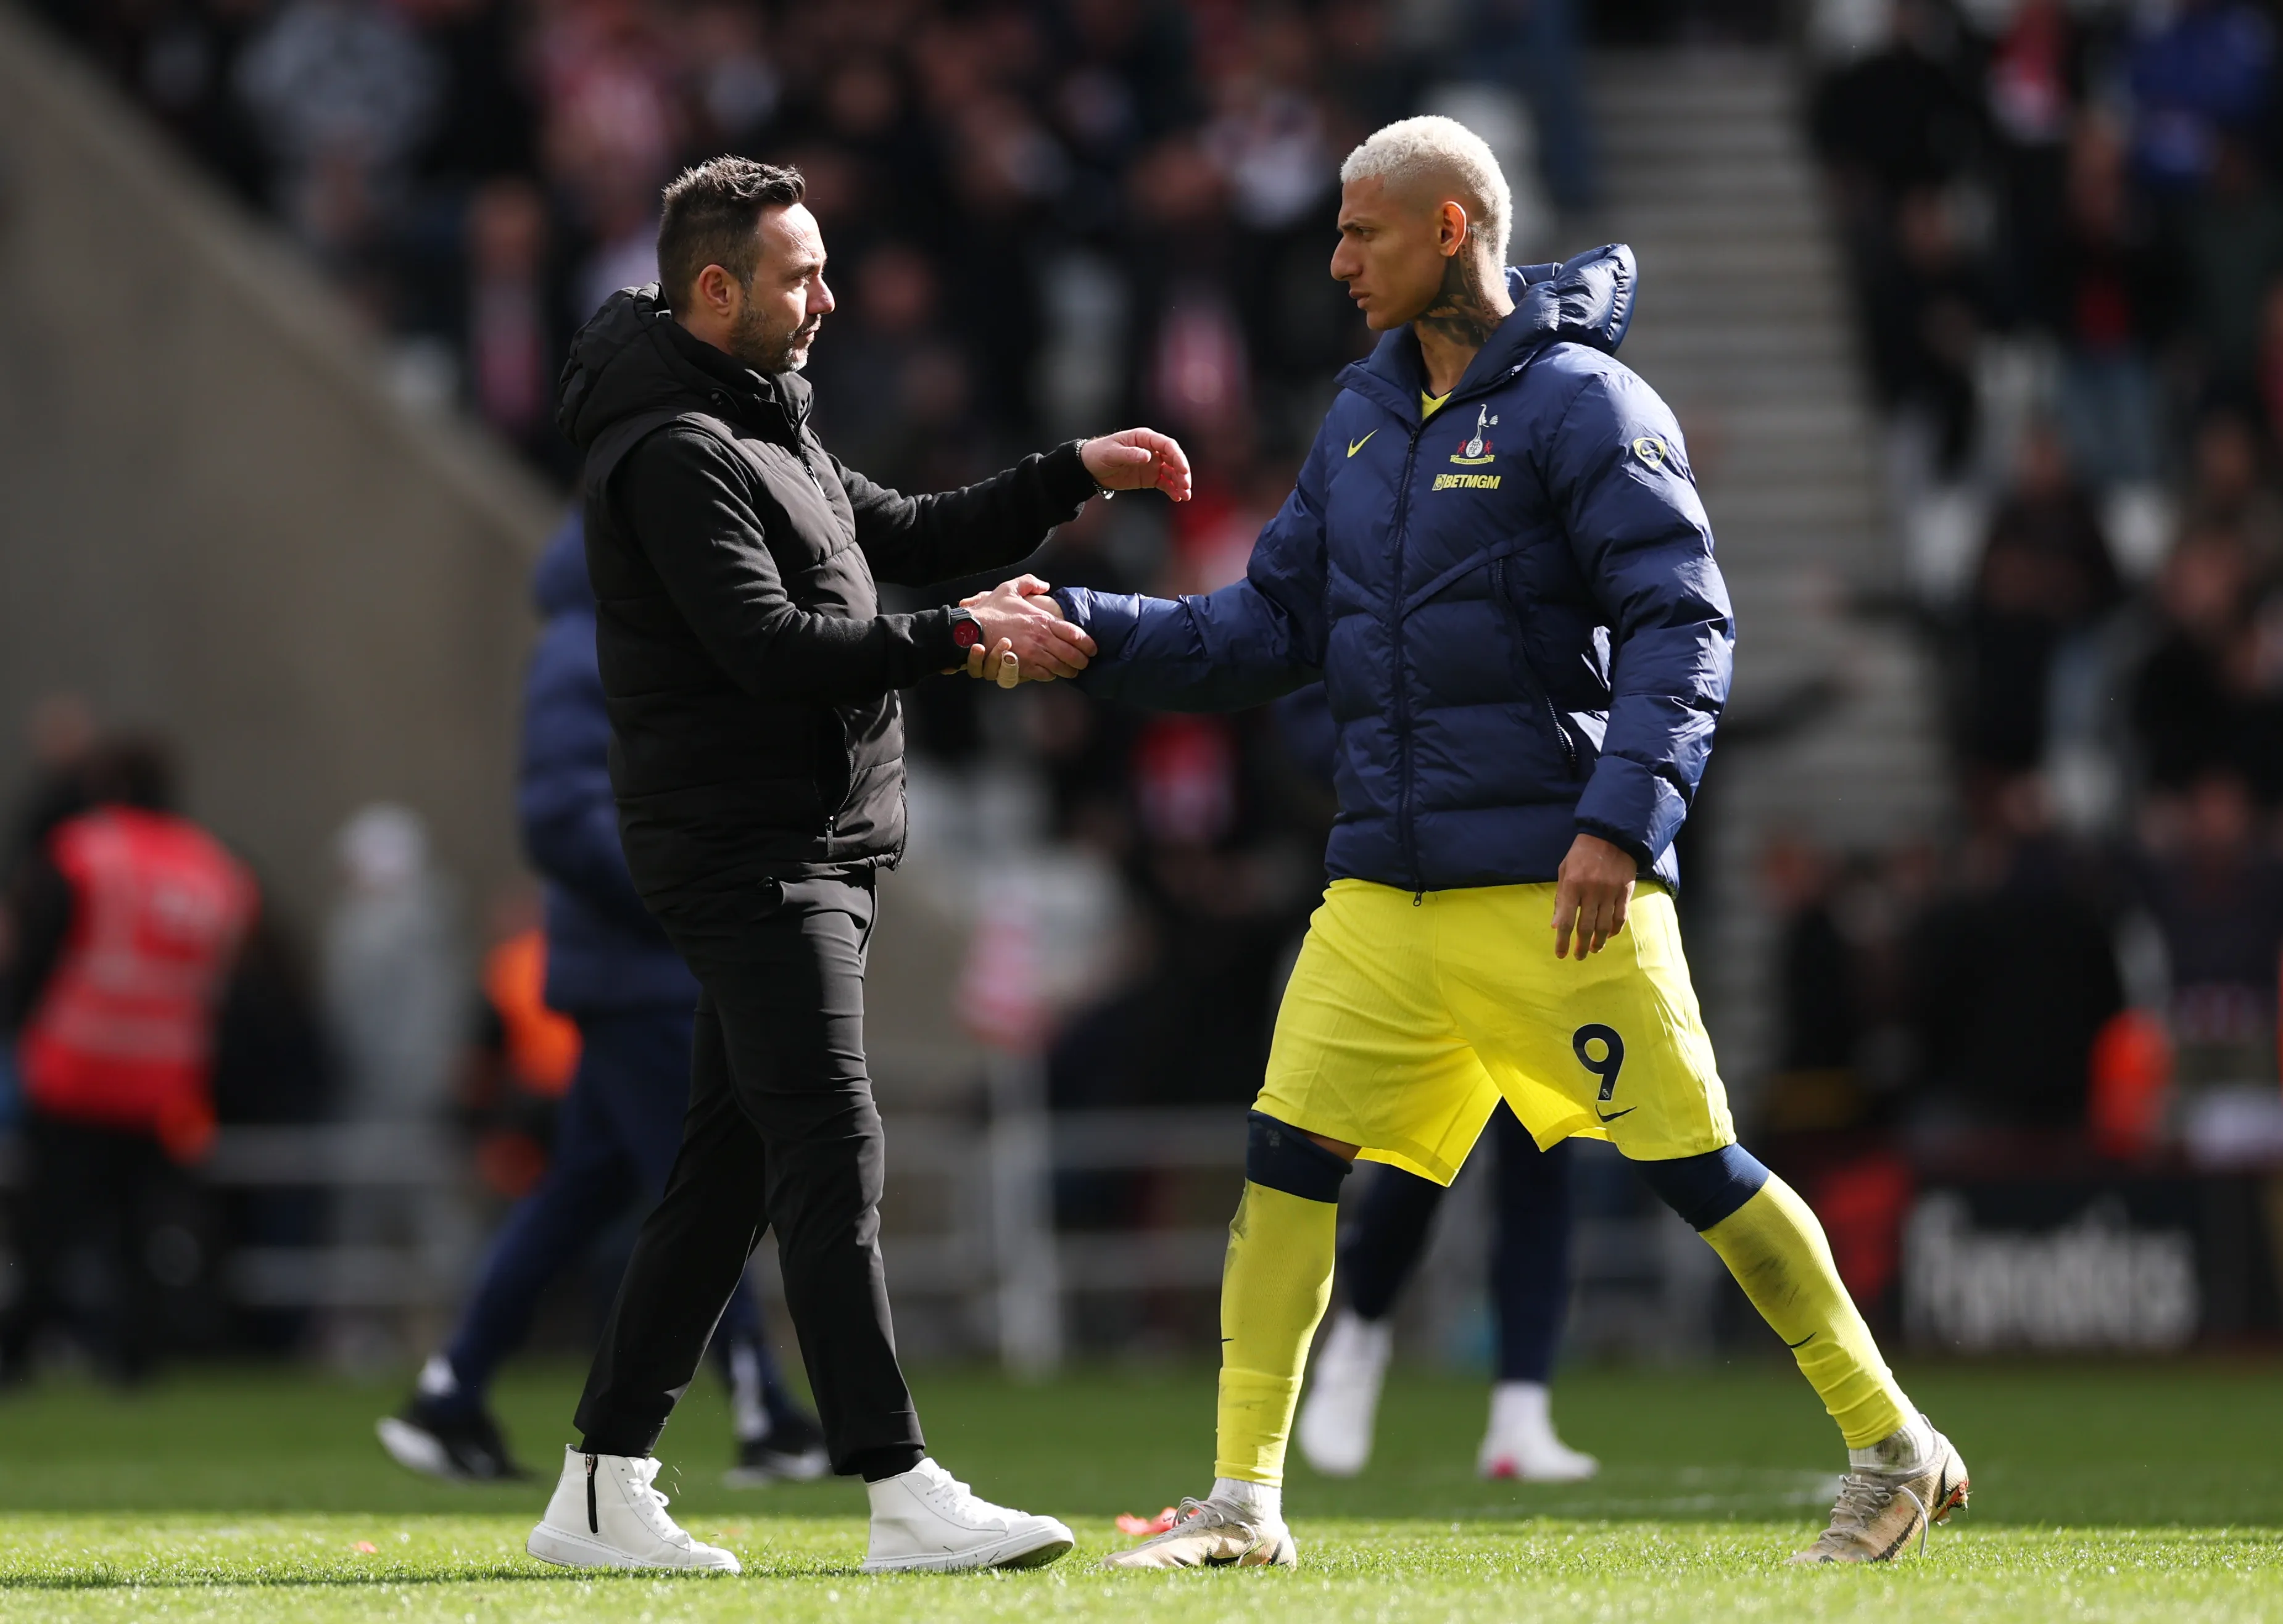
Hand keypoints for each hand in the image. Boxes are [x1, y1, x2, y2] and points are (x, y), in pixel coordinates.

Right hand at [960, 576, 1095, 682]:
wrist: (972, 629)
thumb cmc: (990, 610)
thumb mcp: (1010, 588)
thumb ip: (1030, 583)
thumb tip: (1045, 585)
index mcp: (1042, 619)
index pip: (1074, 633)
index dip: (1087, 643)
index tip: (1092, 648)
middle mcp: (1041, 637)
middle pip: (1072, 653)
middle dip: (1082, 660)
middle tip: (1085, 663)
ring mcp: (1033, 653)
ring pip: (1060, 667)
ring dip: (1069, 671)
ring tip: (1073, 672)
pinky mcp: (1023, 665)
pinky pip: (1044, 674)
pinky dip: (1051, 675)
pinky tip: (1052, 674)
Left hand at [1081, 428, 1193, 501]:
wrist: (1090, 467)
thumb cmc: (1100, 453)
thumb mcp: (1112, 453)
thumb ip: (1130, 454)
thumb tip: (1148, 456)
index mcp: (1144, 438)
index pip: (1167, 445)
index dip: (1177, 457)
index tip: (1183, 470)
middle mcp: (1152, 450)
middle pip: (1174, 459)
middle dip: (1182, 472)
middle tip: (1186, 486)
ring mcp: (1152, 464)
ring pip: (1172, 473)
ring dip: (1180, 483)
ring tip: (1185, 495)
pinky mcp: (1150, 477)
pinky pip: (1165, 483)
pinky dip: (1172, 490)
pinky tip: (1177, 497)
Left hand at [1552, 833, 1636, 959]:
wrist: (1611, 836)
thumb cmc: (1582, 854)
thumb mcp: (1564, 871)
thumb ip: (1560, 898)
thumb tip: (1555, 925)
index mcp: (1572, 885)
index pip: (1566, 920)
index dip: (1562, 941)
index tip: (1561, 954)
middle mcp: (1591, 891)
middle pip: (1586, 927)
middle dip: (1581, 946)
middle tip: (1578, 957)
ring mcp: (1610, 892)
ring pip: (1604, 926)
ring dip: (1598, 942)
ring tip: (1593, 950)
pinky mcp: (1625, 892)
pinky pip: (1620, 917)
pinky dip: (1614, 930)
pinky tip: (1608, 935)